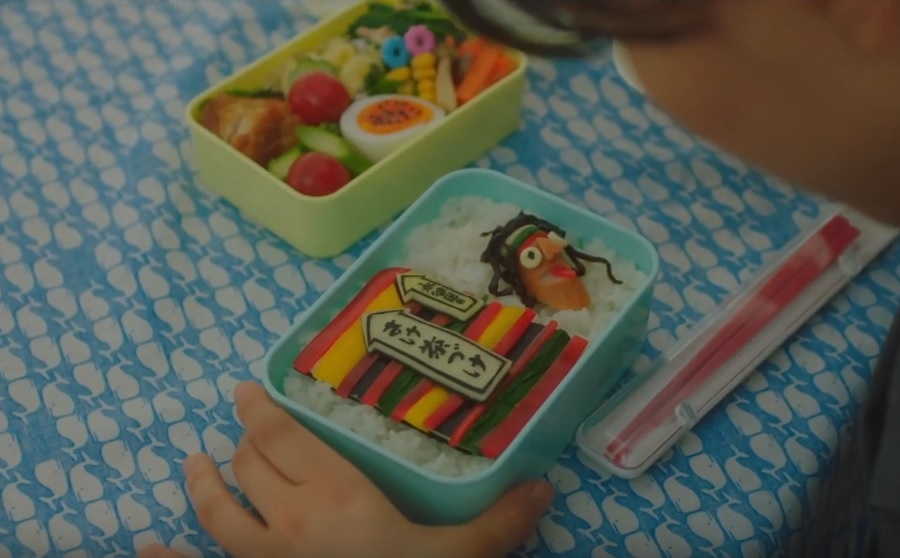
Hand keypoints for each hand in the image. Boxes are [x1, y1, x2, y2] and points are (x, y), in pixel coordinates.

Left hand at [137, 382, 553, 557]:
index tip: (247, 389)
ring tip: (191, 462)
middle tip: (239, 425)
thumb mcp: (459, 556)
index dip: (260, 410)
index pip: (284, 438)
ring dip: (202, 482)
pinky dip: (169, 556)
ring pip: (218, 509)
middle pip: (249, 465)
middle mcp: (286, 519)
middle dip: (241, 440)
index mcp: (334, 495)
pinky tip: (143, 547)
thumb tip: (544, 487)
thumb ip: (498, 523)